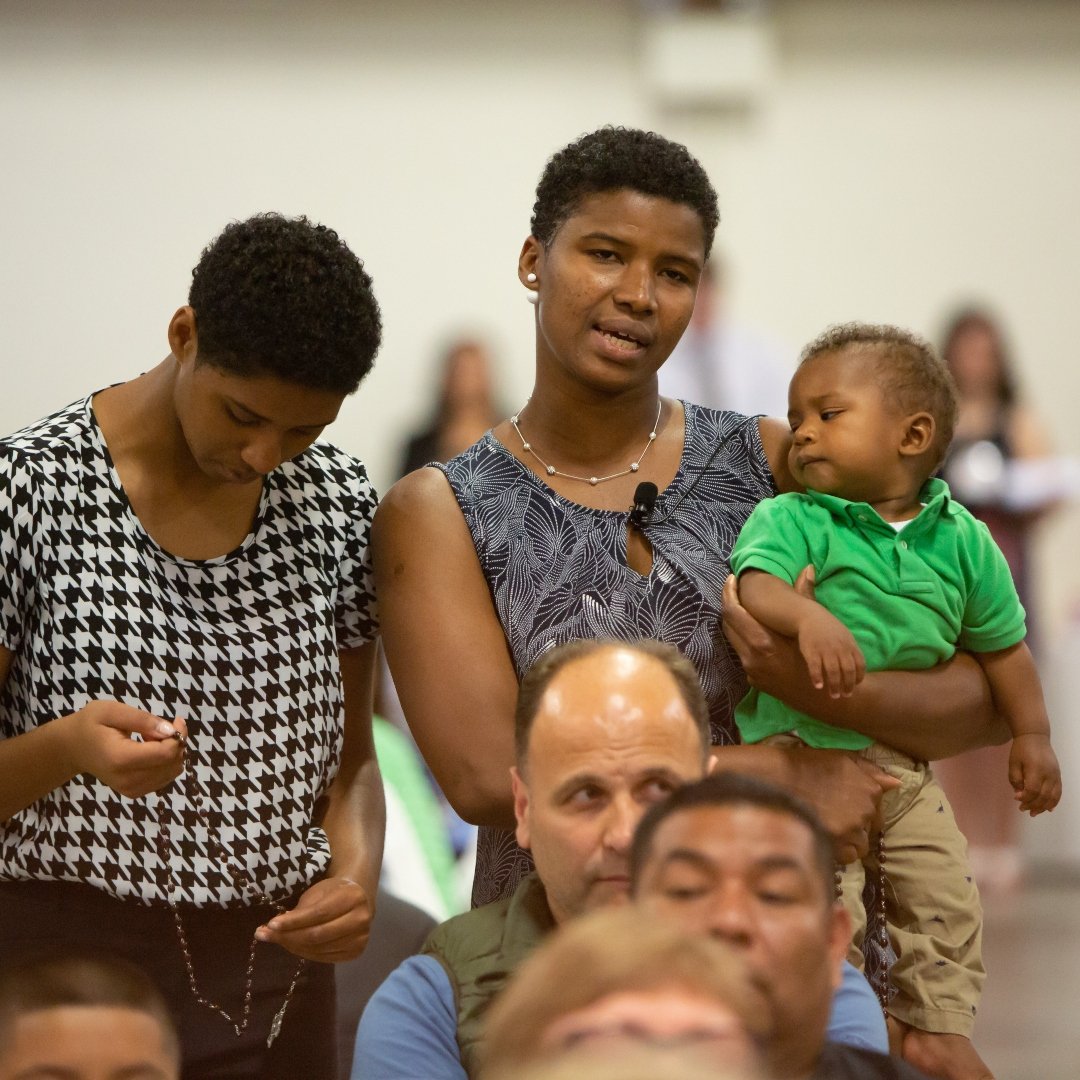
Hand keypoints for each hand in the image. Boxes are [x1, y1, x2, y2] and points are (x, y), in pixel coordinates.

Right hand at [63, 701, 186, 797]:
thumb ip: (142, 720)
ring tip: (150, 739)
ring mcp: (131, 789)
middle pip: (172, 764)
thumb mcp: (112, 711)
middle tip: (159, 727)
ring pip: (172, 772)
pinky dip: (165, 762)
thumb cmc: (91, 725)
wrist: (72, 749)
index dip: (178, 736)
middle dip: (175, 743)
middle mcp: (127, 780)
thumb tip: (170, 730)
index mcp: (121, 759)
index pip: (165, 754)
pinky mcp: (134, 792)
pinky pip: (165, 778)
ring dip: (171, 752)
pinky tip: (149, 751)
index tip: (176, 720)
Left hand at [256, 876, 373, 962]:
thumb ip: (299, 911)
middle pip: (317, 935)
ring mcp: (360, 938)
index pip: (318, 913)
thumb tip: (270, 929)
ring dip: (293, 946)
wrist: (359, 899)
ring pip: (318, 949)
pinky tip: (293, 946)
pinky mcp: (356, 952)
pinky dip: (305, 953)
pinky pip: (324, 957)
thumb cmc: (334, 892)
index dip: (293, 921)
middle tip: (266, 935)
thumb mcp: (318, 892)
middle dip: (288, 936)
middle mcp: (360, 919)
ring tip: (277, 940)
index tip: (270, 924)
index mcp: (352, 897)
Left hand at [722, 566, 817, 688]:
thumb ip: (804, 596)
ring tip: (742, 605)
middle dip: (729, 604)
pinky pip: (741, 652)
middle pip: (728, 624)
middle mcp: (750, 657)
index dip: (729, 592)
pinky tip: (752, 629)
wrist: (824, 699)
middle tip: (734, 588)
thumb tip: (807, 568)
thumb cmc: (819, 661)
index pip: (733, 612)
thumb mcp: (810, 630)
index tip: (731, 579)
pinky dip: (744, 638)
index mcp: (763, 643)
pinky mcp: (752, 679)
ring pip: (733, 639)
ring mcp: (749, 670)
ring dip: (735, 621)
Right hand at [784, 747, 898, 863]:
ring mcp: (852, 830)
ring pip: (861, 845)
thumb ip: (870, 771)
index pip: (877, 809)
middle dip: (856, 825)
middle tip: (833, 817)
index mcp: (870, 788)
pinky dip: (840, 852)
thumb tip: (896, 784)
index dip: (860, 809)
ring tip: (828, 829)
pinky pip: (849, 858)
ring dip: (849, 840)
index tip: (843, 806)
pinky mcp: (838, 846)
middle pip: (869, 828)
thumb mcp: (841, 758)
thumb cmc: (805, 765)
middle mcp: (866, 810)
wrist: (776, 779)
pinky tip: (825, 837)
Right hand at [797, 608, 865, 697]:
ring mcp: (825, 649)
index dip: (859, 677)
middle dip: (848, 685)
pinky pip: (815, 667)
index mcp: (850, 644)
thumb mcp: (845, 636)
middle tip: (845, 695)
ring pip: (833, 671)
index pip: (860, 664)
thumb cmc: (829, 629)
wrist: (810, 616)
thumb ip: (851, 651)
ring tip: (834, 696)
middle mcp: (840, 648)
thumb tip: (858, 670)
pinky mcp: (811, 651)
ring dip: (834, 685)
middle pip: (848, 670)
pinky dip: (817, 678)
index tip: (855, 686)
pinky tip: (818, 686)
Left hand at [1009, 733, 1061, 814]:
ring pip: (1053, 796)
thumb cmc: (1021, 750)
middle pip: (1044, 796)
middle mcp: (1049, 774)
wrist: (1035, 737)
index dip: (1025, 798)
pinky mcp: (1058, 776)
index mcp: (1036, 770)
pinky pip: (1059, 792)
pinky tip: (1048, 808)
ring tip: (1034, 813)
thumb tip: (1019, 795)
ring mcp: (1056, 775)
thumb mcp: (1013, 763)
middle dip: (1033, 805)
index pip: (1033, 790)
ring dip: (1043, 807)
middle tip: (1022, 809)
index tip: (1016, 799)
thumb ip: (1015, 779)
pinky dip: (1054, 802)